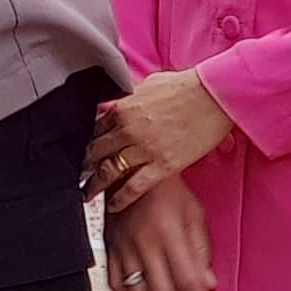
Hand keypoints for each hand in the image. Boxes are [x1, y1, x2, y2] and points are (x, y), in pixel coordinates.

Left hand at [85, 69, 235, 208]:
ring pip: (109, 171)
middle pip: (95, 151)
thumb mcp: (148, 84)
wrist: (214, 95)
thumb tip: (120, 100)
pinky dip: (121, 198)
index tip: (82, 151)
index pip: (93, 129)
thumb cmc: (186, 86)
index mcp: (122, 108)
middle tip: (76, 175)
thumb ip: (130, 97)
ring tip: (86, 194)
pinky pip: (135, 186)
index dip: (85, 141)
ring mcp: (144, 149)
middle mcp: (128, 130)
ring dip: (94, 185)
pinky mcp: (162, 165)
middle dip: (83, 164)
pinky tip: (113, 206)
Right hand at [102, 177, 216, 290]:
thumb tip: (208, 282)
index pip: (187, 280)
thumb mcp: (194, 212)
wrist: (130, 169)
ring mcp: (124, 247)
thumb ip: (201, 250)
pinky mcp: (109, 248)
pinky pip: (113, 283)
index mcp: (169, 232)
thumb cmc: (164, 187)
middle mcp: (144, 242)